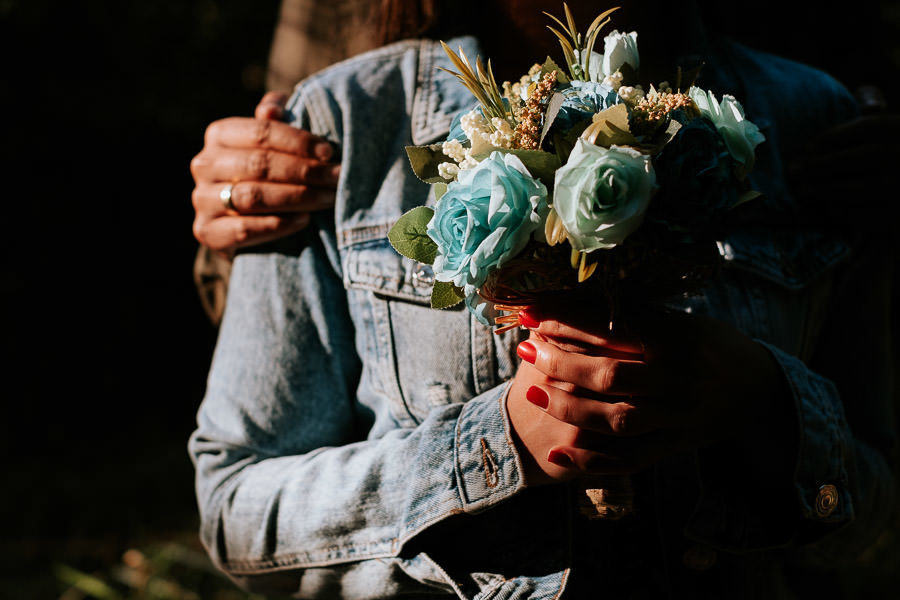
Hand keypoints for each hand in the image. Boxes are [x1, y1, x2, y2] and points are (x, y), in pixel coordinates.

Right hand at [190, 92, 339, 253]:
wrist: (244, 226)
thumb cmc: (265, 175)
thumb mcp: (271, 145)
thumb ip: (275, 123)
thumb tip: (274, 109)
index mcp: (220, 134)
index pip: (261, 132)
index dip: (298, 141)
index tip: (329, 153)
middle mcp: (204, 164)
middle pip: (259, 164)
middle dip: (305, 171)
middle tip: (337, 177)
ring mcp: (202, 200)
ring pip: (253, 196)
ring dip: (298, 197)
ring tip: (328, 198)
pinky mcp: (207, 232)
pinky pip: (243, 228)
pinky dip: (277, 225)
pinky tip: (304, 220)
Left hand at [509, 306, 792, 478]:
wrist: (759, 391)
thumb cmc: (709, 345)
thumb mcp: (678, 320)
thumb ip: (631, 315)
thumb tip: (569, 299)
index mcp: (677, 338)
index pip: (612, 326)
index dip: (565, 318)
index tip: (529, 311)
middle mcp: (678, 379)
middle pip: (610, 375)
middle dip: (560, 363)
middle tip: (525, 350)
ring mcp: (677, 417)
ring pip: (616, 419)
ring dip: (568, 408)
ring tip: (532, 393)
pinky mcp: (673, 446)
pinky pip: (628, 459)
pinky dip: (591, 461)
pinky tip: (557, 451)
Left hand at [788, 87, 898, 233]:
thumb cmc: (892, 153)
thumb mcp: (891, 129)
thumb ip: (876, 105)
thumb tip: (868, 101)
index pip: (868, 127)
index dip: (833, 136)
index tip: (808, 146)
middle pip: (857, 159)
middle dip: (820, 166)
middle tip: (794, 172)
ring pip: (857, 188)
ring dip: (824, 190)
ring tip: (804, 190)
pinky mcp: (897, 217)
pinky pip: (864, 214)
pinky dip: (841, 210)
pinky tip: (828, 207)